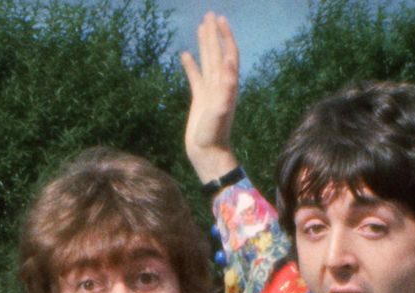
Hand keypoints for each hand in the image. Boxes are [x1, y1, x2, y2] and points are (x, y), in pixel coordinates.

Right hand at [180, 11, 240, 182]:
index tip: (219, 19)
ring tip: (200, 26)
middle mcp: (220, 85)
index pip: (227, 54)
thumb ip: (226, 90)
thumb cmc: (214, 136)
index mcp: (226, 85)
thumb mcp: (220, 113)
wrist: (208, 154)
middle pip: (217, 53)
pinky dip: (191, 65)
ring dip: (205, 44)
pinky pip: (195, 77)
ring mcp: (210, 91)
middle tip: (210, 14)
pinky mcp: (200, 100)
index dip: (225, 37)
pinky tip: (185, 55)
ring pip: (207, 62)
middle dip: (214, 34)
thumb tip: (229, 65)